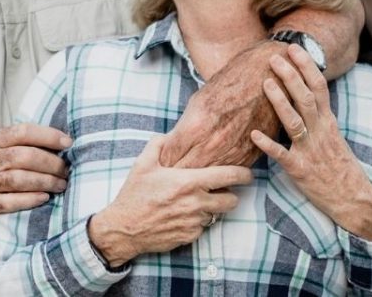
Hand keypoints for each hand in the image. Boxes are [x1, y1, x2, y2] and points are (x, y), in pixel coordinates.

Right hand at [0, 123, 71, 220]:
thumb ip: (12, 142)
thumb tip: (50, 142)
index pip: (24, 132)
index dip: (49, 136)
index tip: (68, 142)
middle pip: (27, 157)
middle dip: (53, 163)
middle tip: (67, 168)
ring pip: (23, 180)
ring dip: (48, 182)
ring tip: (62, 184)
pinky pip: (13, 202)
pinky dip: (32, 199)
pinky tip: (45, 197)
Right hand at [88, 135, 252, 266]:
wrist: (124, 228)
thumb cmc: (134, 195)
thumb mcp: (142, 164)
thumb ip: (158, 145)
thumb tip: (168, 135)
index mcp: (188, 182)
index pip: (228, 177)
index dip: (243, 174)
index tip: (247, 173)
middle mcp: (196, 203)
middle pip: (232, 200)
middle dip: (230, 194)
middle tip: (220, 190)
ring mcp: (194, 222)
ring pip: (217, 214)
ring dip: (212, 208)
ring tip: (196, 201)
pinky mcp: (190, 236)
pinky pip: (203, 227)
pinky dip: (198, 221)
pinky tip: (182, 214)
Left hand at [159, 41, 283, 167]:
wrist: (262, 79)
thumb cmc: (227, 86)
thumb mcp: (196, 103)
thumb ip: (183, 129)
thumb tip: (171, 148)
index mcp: (195, 127)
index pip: (169, 158)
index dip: (164, 161)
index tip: (163, 161)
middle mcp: (213, 144)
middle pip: (185, 172)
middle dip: (176, 172)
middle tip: (172, 171)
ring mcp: (232, 153)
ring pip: (207, 179)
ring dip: (197, 177)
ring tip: (191, 172)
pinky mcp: (248, 158)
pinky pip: (227, 175)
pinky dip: (219, 174)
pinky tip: (214, 167)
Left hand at [250, 44, 371, 242]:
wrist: (353, 199)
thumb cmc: (338, 165)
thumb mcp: (331, 134)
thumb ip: (316, 114)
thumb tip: (300, 90)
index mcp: (328, 122)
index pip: (319, 87)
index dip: (306, 67)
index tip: (294, 48)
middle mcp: (320, 132)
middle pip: (307, 99)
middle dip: (291, 77)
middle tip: (275, 57)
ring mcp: (310, 150)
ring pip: (295, 122)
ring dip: (280, 102)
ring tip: (266, 83)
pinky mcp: (299, 169)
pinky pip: (283, 155)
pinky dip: (268, 145)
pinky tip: (254, 135)